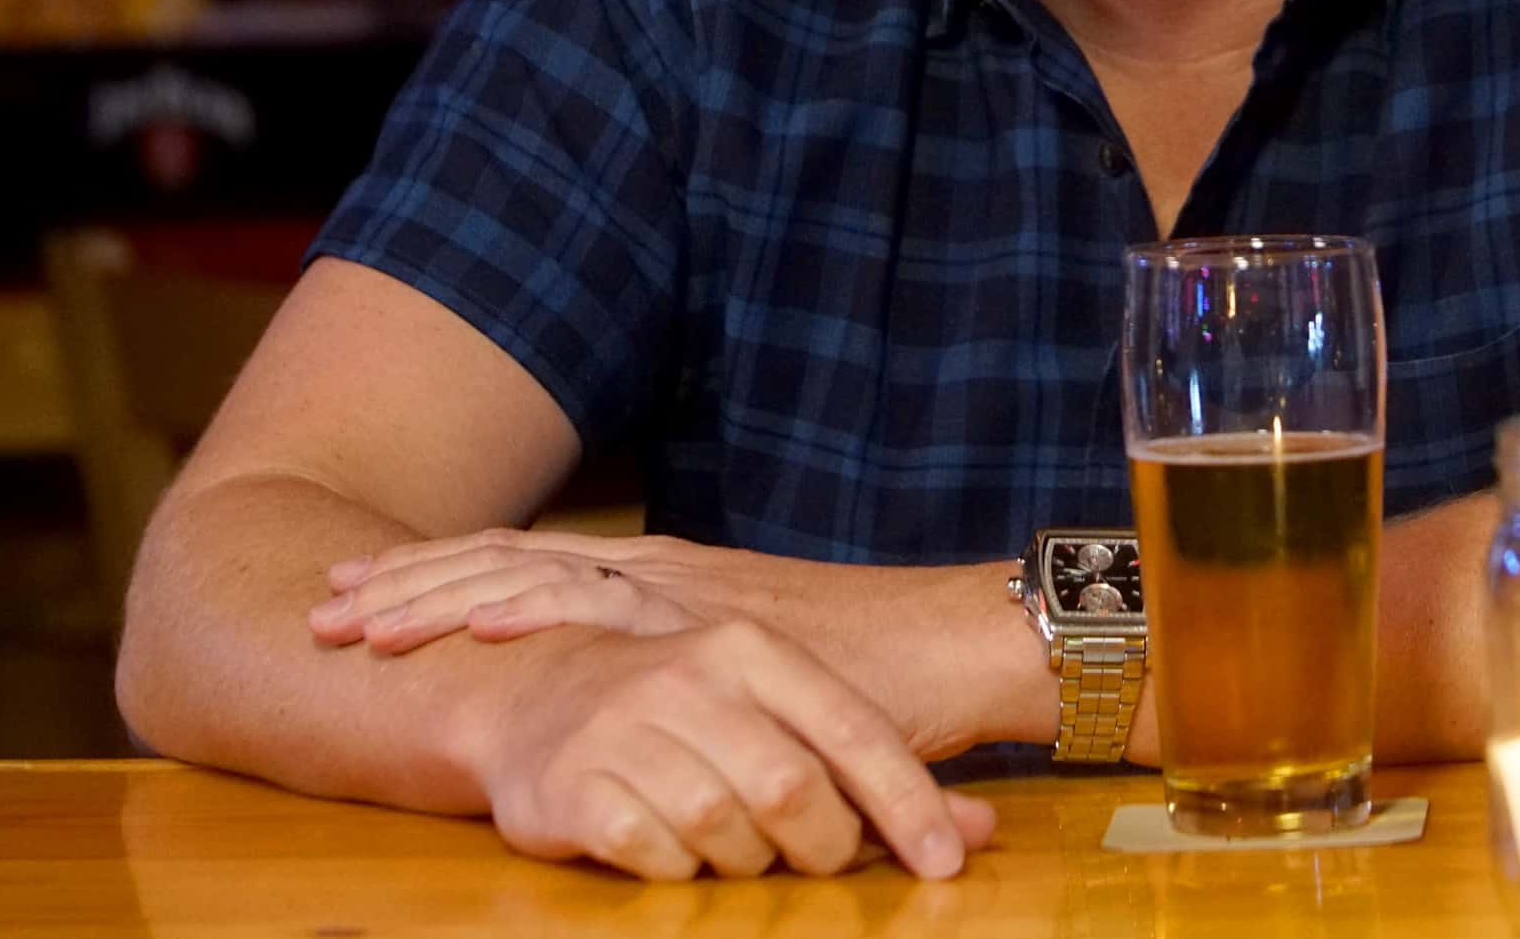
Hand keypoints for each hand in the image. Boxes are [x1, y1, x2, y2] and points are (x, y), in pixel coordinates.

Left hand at [314, 528, 1039, 760]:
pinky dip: (543, 607)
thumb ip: (682, 692)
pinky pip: (615, 606)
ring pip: (539, 574)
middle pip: (509, 564)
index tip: (359, 598)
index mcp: (659, 582)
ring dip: (446, 593)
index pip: (526, 570)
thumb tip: (624, 723)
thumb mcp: (746, 682)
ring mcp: (684, 591)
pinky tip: (482, 619)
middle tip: (323, 608)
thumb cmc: (867, 675)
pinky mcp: (717, 621)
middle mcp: (658, 573)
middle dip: (412, 585)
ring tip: (367, 615)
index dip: (440, 583)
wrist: (953, 644)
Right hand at [456, 620, 996, 881]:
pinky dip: (681, 871)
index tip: (946, 865)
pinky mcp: (576, 786)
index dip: (907, 805)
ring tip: (742, 848)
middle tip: (822, 860)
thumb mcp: (779, 713)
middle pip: (792, 789)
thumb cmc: (685, 712)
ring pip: (726, 829)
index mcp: (748, 648)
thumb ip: (878, 771)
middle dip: (824, 844)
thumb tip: (982, 831)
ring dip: (749, 860)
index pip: (852, 731)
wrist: (537, 693)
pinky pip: (656, 858)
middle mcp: (687, 677)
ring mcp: (626, 728)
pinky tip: (677, 852)